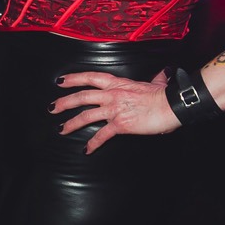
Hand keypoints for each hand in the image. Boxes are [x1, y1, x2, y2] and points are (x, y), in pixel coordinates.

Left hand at [51, 70, 178, 152]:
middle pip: (81, 96)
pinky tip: (87, 149)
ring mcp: (115, 109)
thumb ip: (155, 79)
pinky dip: (93, 143)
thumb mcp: (156, 82)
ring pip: (86, 115)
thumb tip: (161, 75)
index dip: (73, 78)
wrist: (172, 105)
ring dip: (71, 123)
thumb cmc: (165, 96)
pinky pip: (102, 135)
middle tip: (52, 108)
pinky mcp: (120, 124)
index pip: (91, 77)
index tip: (61, 81)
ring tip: (61, 129)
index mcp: (118, 83)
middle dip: (64, 102)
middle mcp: (112, 94)